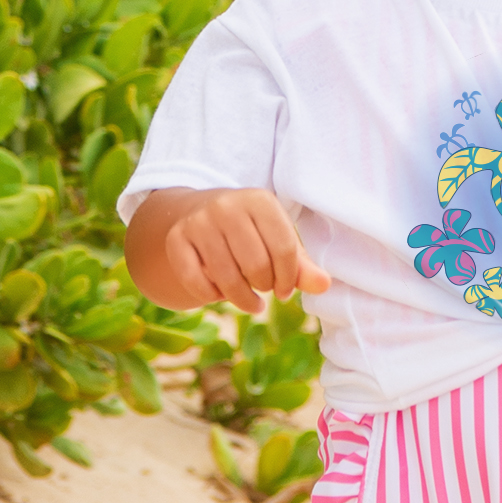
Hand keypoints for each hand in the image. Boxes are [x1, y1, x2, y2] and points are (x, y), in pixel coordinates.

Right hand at [128, 187, 330, 312]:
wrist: (198, 212)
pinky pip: (197, 282)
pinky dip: (211, 296)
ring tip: (250, 302)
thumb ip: (302, 265)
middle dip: (264, 287)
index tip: (285, 291)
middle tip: (264, 290)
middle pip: (256, 266)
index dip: (288, 279)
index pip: (284, 249)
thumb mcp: (278, 239)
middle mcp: (227, 205)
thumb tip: (325, 286)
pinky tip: (220, 293)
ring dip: (242, 299)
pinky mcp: (176, 239)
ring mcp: (199, 221)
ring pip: (227, 278)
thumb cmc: (251, 232)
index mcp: (260, 200)